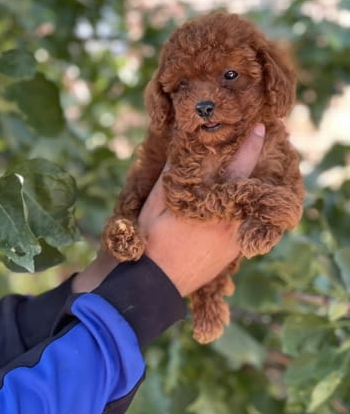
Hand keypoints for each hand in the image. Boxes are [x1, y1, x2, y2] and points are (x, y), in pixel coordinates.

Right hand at [139, 124, 264, 295]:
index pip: (241, 165)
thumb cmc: (153, 242)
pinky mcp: (231, 255)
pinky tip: (224, 211)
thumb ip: (172, 173)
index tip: (261, 127)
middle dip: (251, 166)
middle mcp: (233, 222)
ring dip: (245, 192)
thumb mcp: (156, 203)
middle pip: (251, 186)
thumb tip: (181, 147)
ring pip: (248, 208)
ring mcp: (235, 241)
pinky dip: (238, 213)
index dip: (252, 144)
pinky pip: (241, 227)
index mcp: (216, 204)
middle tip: (251, 149)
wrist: (155, 286)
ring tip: (233, 182)